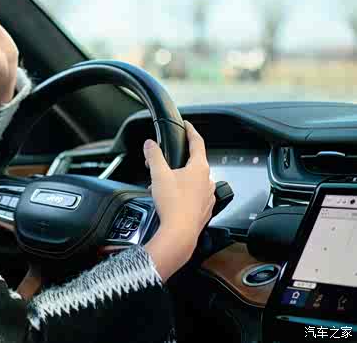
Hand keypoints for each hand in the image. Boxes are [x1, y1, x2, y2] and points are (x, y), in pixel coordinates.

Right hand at [142, 121, 215, 280]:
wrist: (179, 233)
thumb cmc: (173, 204)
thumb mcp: (158, 174)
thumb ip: (154, 156)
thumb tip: (150, 144)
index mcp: (199, 168)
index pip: (197, 143)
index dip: (191, 131)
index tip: (187, 126)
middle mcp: (208, 181)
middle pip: (194, 163)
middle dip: (178, 161)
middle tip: (163, 162)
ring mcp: (208, 196)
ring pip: (194, 181)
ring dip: (180, 179)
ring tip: (163, 185)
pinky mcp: (204, 210)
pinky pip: (195, 196)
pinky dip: (184, 193)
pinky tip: (171, 199)